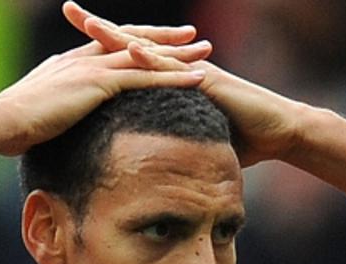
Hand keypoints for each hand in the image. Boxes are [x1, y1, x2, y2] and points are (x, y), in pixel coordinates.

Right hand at [0, 3, 211, 155]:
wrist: (2, 122)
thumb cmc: (12, 128)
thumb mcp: (38, 117)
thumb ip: (53, 116)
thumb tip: (55, 133)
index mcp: (69, 64)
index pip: (108, 48)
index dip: (133, 44)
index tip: (153, 44)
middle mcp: (83, 59)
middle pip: (132, 42)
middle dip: (163, 38)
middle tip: (191, 36)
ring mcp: (92, 68)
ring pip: (144, 56)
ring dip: (177, 55)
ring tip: (206, 53)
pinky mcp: (100, 83)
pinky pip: (145, 78)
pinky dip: (173, 77)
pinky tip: (196, 80)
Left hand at [63, 3, 303, 166]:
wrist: (276, 132)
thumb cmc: (237, 140)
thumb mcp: (188, 142)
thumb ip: (165, 146)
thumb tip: (144, 166)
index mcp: (166, 81)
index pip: (126, 60)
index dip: (98, 48)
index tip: (68, 39)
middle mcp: (175, 69)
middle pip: (130, 44)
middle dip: (98, 28)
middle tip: (68, 8)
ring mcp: (190, 72)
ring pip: (148, 50)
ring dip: (118, 36)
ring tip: (89, 23)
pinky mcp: (206, 81)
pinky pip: (173, 70)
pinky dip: (152, 60)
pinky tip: (130, 50)